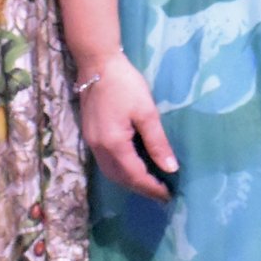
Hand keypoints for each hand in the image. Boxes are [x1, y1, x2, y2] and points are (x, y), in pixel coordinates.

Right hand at [78, 50, 178, 200]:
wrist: (97, 64)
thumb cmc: (125, 85)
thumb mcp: (146, 111)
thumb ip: (157, 142)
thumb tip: (171, 168)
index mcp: (114, 144)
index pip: (135, 176)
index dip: (152, 188)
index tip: (168, 196)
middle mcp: (99, 149)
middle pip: (120, 179)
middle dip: (141, 189)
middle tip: (161, 194)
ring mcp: (91, 143)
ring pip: (111, 173)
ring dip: (129, 182)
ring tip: (150, 184)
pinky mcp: (90, 136)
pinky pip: (105, 163)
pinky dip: (120, 171)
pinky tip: (132, 167)